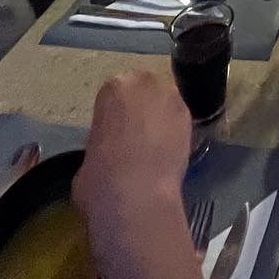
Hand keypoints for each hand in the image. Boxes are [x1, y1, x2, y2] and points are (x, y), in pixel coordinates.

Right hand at [74, 72, 191, 238]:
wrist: (136, 196)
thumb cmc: (100, 178)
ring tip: (156, 144)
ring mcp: (171, 97)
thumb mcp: (88, 155)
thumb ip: (101, 139)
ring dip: (161, 116)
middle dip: (142, 107)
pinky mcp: (189, 118)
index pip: (116, 92)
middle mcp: (145, 82)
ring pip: (165, 101)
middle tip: (137, 135)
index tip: (116, 131)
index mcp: (114, 86)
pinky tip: (169, 151)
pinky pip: (179, 119)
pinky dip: (175, 131)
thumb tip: (108, 151)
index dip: (116, 113)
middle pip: (145, 89)